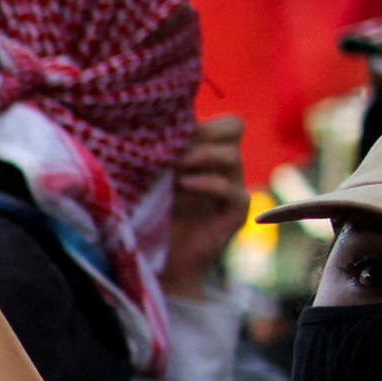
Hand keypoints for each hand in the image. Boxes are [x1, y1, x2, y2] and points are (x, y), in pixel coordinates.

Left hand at [163, 111, 250, 298]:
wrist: (161, 260)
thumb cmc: (151, 213)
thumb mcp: (153, 176)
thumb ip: (160, 151)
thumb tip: (146, 120)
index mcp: (208, 153)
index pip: (226, 122)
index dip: (204, 120)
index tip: (172, 129)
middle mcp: (224, 167)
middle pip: (235, 127)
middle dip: (206, 131)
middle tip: (178, 144)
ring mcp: (233, 188)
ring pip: (232, 155)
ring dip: (201, 155)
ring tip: (175, 166)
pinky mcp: (236, 213)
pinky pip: (234, 191)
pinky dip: (207, 184)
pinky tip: (183, 185)